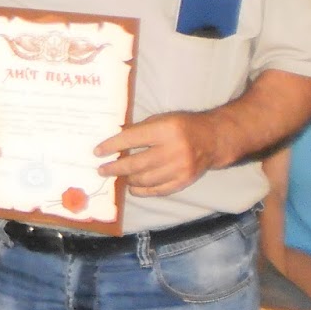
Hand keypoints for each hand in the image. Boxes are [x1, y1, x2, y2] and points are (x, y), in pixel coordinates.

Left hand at [96, 111, 220, 196]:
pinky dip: (143, 190)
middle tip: (102, 170)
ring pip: (146, 179)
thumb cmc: (182, 126)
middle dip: (115, 168)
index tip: (97, 152)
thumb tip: (113, 141)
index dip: (112, 146)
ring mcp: (181, 168)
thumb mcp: (160, 119)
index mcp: (166, 130)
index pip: (132, 139)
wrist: (213, 139)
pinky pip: (159, 190)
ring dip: (128, 179)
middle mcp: (174, 150)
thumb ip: (138, 130)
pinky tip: (132, 187)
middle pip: (137, 163)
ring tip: (117, 177)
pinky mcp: (185, 181)